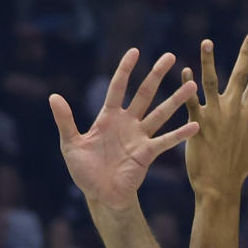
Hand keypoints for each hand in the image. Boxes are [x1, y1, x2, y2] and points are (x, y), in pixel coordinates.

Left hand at [49, 48, 198, 213]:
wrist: (100, 196)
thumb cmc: (85, 171)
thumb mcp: (71, 145)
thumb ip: (65, 121)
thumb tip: (53, 97)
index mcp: (108, 117)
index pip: (118, 87)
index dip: (125, 70)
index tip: (134, 51)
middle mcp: (127, 123)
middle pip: (144, 93)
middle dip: (156, 75)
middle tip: (170, 57)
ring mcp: (139, 137)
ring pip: (160, 113)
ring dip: (175, 100)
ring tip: (192, 84)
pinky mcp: (147, 153)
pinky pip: (166, 142)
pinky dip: (180, 134)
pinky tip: (195, 126)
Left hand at [183, 35, 247, 197]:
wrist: (218, 189)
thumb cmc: (239, 171)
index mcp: (247, 115)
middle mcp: (231, 112)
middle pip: (239, 77)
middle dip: (246, 55)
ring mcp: (213, 117)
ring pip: (211, 82)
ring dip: (209, 61)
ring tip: (207, 41)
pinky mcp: (196, 125)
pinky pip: (190, 101)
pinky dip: (188, 86)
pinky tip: (185, 70)